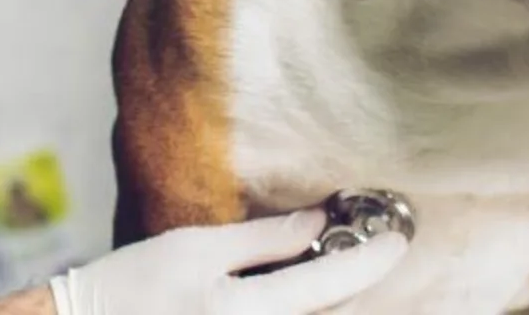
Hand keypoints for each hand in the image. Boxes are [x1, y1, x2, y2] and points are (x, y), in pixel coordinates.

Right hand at [46, 209, 410, 314]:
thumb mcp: (195, 248)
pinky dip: (302, 312)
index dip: (373, 258)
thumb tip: (319, 222)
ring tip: (329, 265)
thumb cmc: (129, 288)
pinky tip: (295, 290)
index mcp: (246, 313)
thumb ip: (265, 240)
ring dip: (329, 299)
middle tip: (367, 245)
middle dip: (354, 281)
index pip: (333, 283)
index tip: (399, 238)